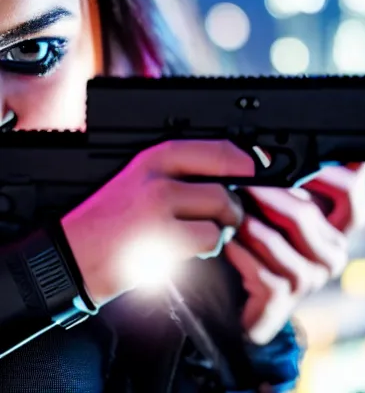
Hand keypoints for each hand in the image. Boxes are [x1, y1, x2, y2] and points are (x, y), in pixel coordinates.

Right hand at [61, 140, 253, 304]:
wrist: (70, 255)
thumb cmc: (109, 219)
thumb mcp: (141, 178)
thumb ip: (183, 172)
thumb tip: (232, 171)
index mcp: (156, 156)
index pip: (218, 148)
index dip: (245, 161)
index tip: (255, 172)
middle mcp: (159, 175)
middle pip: (225, 182)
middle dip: (234, 204)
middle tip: (226, 215)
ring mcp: (159, 206)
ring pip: (222, 211)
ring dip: (222, 228)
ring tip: (200, 233)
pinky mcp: (161, 237)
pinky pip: (210, 239)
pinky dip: (208, 248)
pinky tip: (188, 248)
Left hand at [225, 163, 364, 344]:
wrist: (240, 296)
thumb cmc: (262, 242)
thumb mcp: (283, 208)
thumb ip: (297, 180)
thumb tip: (307, 134)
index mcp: (337, 226)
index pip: (350, 193)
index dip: (326, 170)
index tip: (295, 151)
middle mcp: (329, 253)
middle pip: (306, 213)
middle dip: (268, 190)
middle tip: (241, 173)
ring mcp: (307, 279)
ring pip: (277, 240)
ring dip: (247, 218)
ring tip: (226, 201)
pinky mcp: (281, 299)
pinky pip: (259, 270)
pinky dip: (238, 250)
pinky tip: (225, 240)